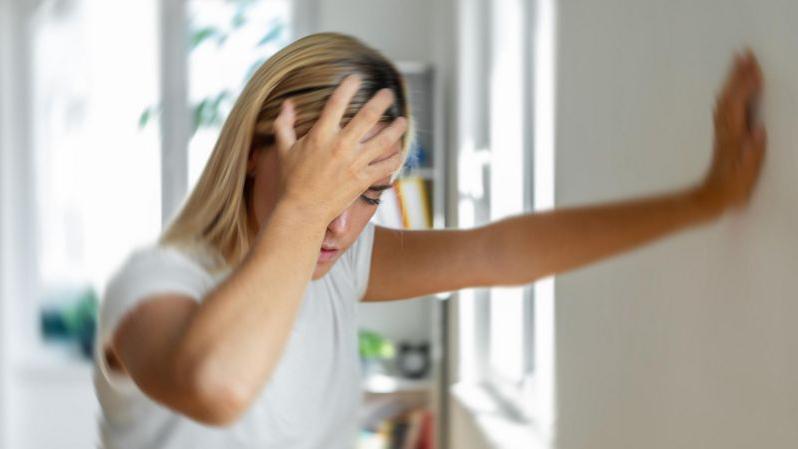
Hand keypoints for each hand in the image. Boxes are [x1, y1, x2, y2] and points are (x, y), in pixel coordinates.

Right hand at [271, 74, 406, 223]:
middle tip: (389, 93)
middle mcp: (341, 146)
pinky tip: (400, 151)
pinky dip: (396, 158)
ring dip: (396, 128)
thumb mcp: (284, 149)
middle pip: (368, 116)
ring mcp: (355, 163)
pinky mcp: (363, 180)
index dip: (349, 86)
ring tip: (403, 121)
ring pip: (384, 140)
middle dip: (381, 101)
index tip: (358, 78)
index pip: (337, 102)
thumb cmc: (292, 180)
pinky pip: (386, 166)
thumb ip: (284, 124)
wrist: (303, 211)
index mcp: (321, 135)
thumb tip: (287, 103)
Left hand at [696, 50, 766, 213]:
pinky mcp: (722, 136)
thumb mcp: (747, 174)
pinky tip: (731, 89)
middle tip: (744, 52)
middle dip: (737, 74)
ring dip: (732, 80)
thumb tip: (758, 130)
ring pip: (725, 100)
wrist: (710, 199)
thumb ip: (753, 152)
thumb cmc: (733, 189)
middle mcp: (725, 131)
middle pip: (729, 96)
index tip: (754, 67)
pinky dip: (729, 93)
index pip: (740, 105)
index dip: (746, 86)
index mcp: (733, 137)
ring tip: (739, 62)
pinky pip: (724, 108)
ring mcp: (722, 132)